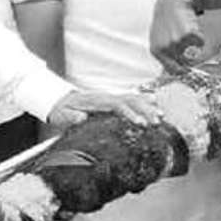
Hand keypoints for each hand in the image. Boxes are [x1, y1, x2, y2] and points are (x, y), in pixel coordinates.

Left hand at [47, 90, 163, 129]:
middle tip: (157, 122)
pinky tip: (155, 104)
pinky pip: (131, 98)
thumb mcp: (62, 115)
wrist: (59, 101)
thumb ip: (71, 117)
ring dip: (147, 106)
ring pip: (133, 98)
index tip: (140, 123)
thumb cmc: (62, 110)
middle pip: (130, 100)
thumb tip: (81, 117)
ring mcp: (110, 97)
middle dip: (145, 110)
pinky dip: (144, 100)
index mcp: (96, 101)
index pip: (117, 105)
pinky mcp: (113, 100)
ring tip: (161, 115)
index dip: (130, 113)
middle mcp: (106, 96)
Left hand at [148, 0, 206, 72]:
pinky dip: (199, 37)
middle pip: (185, 64)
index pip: (172, 70)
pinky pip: (200, 42)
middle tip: (189, 47)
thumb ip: (164, 54)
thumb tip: (174, 70)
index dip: (182, 72)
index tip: (188, 72)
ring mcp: (177, 41)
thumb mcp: (158, 39)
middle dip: (190, 59)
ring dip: (194, 45)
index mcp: (157, 51)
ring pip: (195, 52)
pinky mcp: (189, 34)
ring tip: (185, 32)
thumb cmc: (165, 20)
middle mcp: (166, 48)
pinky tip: (191, 27)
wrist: (172, 2)